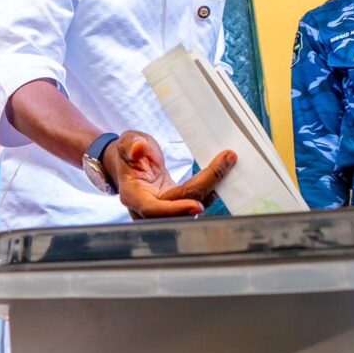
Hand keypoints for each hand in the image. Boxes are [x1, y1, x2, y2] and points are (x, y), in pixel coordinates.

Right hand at [103, 131, 235, 218]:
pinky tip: (223, 170)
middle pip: (180, 206)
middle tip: (225, 162)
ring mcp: (165, 210)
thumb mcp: (126, 143)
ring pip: (193, 205)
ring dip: (212, 187)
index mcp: (133, 196)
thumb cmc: (128, 154)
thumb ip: (130, 145)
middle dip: (205, 187)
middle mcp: (149, 209)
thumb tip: (139, 149)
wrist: (131, 164)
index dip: (175, 210)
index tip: (197, 205)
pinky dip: (211, 188)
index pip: (153, 209)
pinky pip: (197, 200)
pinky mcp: (179, 206)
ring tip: (227, 162)